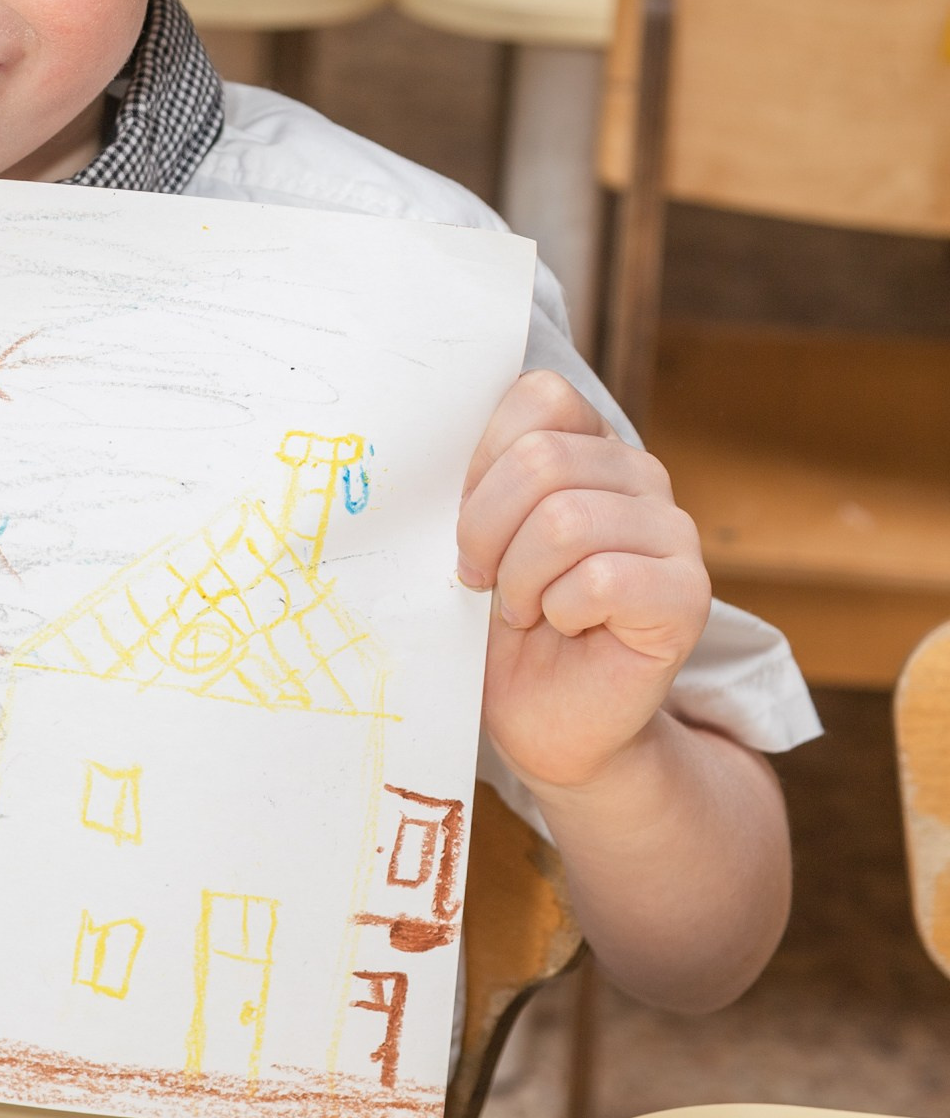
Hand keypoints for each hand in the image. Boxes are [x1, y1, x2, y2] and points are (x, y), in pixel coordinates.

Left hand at [457, 369, 710, 799]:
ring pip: (566, 520)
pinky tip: (566, 628)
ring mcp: (673, 532)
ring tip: (526, 609)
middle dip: (486, 530)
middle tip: (482, 581)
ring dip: (521, 579)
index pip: (541, 397)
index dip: (483, 460)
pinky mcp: (687, 594)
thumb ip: (476, 477)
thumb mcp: (476, 536)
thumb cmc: (503, 624)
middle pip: (543, 460)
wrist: (545, 720)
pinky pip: (601, 579)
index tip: (465, 522)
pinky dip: (560, 611)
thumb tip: (429, 437)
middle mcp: (640, 476)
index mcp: (589, 446)